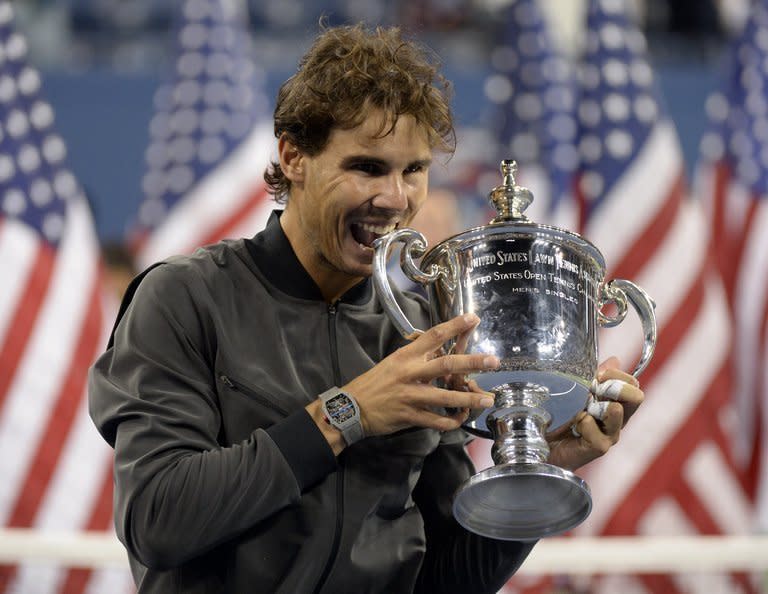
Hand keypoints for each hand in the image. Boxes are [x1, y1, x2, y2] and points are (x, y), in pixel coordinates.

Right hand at [343, 313, 498, 436]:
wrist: (353, 407)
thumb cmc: (376, 383)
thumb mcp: (394, 362)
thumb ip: (417, 357)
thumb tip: (441, 350)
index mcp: (406, 356)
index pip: (433, 336)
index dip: (454, 326)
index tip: (473, 319)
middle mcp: (410, 373)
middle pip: (446, 364)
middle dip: (472, 362)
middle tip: (493, 361)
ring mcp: (410, 395)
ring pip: (446, 397)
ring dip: (469, 398)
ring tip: (487, 399)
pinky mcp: (409, 415)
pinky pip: (437, 421)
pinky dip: (452, 421)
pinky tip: (460, 418)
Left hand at [546, 356, 644, 470]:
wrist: (543, 445)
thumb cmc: (560, 417)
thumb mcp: (578, 391)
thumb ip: (596, 376)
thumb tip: (614, 360)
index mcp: (615, 404)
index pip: (633, 385)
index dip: (617, 375)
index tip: (598, 374)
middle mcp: (617, 420)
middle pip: (636, 397)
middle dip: (614, 386)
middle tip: (593, 390)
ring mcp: (610, 435)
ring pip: (617, 410)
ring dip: (594, 404)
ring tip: (580, 411)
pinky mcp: (599, 447)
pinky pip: (593, 425)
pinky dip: (581, 421)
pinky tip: (572, 427)